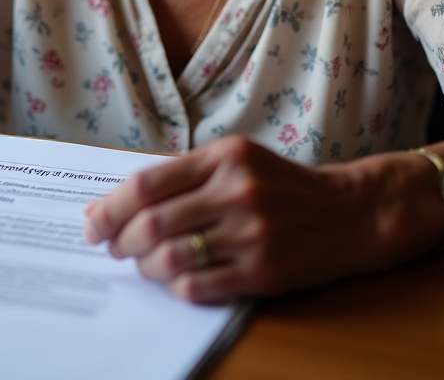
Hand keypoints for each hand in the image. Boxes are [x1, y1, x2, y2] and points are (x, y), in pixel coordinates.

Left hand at [83, 135, 371, 303]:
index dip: (112, 207)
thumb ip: (179, 177)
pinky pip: (199, 286)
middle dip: (121, 240)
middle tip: (114, 247)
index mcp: (224, 157)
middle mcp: (236, 191)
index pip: (148, 183)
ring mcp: (251, 234)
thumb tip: (111, 203)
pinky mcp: (264, 272)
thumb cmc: (280, 185)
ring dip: (145, 266)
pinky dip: (175, 285)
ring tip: (143, 264)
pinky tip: (174, 279)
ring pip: (171, 257)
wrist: (349, 213)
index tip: (93, 222)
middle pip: (153, 222)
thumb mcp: (234, 160)